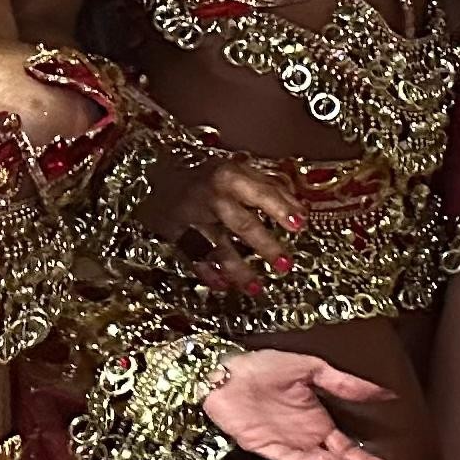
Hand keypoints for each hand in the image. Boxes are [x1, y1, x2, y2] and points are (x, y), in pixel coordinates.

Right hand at [145, 156, 301, 295]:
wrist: (157, 174)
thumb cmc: (210, 175)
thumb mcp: (239, 171)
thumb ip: (270, 188)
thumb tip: (302, 209)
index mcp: (230, 176)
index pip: (261, 193)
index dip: (281, 208)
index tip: (300, 225)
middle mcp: (210, 197)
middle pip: (241, 224)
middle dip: (265, 246)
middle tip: (285, 265)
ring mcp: (190, 218)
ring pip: (217, 247)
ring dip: (237, 270)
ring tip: (256, 288)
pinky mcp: (174, 234)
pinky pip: (192, 257)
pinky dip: (208, 274)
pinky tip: (223, 287)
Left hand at [204, 351, 401, 459]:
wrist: (226, 370)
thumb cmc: (263, 368)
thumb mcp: (314, 370)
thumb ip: (348, 384)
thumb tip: (386, 392)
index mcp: (319, 426)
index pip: (352, 452)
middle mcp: (306, 441)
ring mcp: (286, 446)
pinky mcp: (265, 446)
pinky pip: (291, 458)